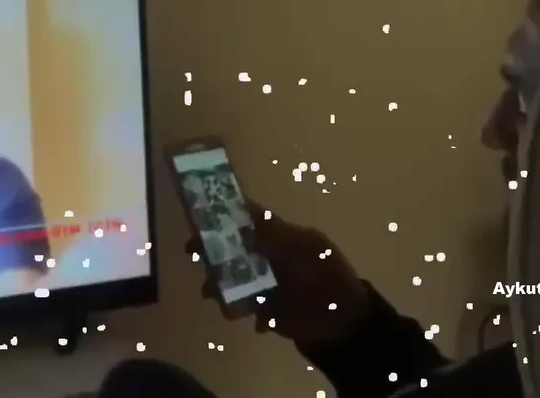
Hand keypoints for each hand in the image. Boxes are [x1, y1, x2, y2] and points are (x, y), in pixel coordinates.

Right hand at [189, 201, 368, 347]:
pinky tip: (257, 319)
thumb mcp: (304, 251)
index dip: (226, 216)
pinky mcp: (269, 309)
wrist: (346, 328)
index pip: (250, 219)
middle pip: (235, 248)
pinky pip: (245, 305)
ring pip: (235, 278)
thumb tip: (245, 212)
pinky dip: (244, 310)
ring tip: (215, 296)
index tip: (201, 217)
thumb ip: (274, 234)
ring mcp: (270, 283)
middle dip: (214, 252)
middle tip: (193, 255)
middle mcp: (274, 257)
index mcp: (284, 237)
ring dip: (221, 285)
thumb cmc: (327, 283)